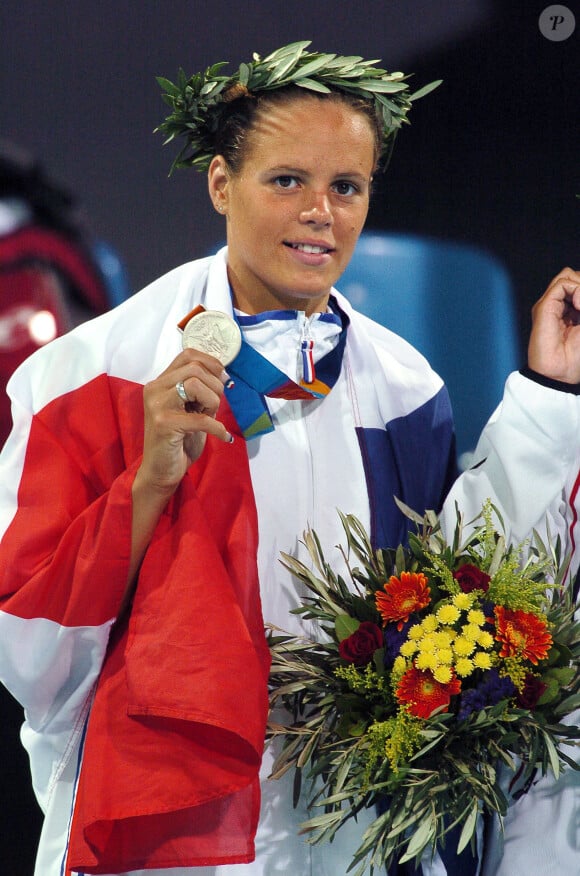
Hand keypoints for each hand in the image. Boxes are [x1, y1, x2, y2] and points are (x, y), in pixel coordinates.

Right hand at [138, 348, 231, 493]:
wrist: (161, 472)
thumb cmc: (179, 441)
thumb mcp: (192, 409)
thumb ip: (202, 391)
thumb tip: (224, 376)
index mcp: (161, 382)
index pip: (188, 355)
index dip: (212, 363)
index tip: (224, 379)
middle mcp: (155, 389)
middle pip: (195, 368)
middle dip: (215, 386)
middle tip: (215, 407)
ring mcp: (157, 405)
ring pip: (196, 385)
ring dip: (213, 402)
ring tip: (210, 419)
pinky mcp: (164, 424)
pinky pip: (201, 418)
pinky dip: (218, 428)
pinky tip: (224, 437)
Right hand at [527, 267, 579, 383]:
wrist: (560, 373)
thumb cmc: (576, 357)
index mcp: (573, 310)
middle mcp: (560, 305)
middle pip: (575, 276)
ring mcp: (550, 305)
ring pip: (568, 275)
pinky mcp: (544, 307)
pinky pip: (563, 283)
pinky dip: (577, 290)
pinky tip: (579, 307)